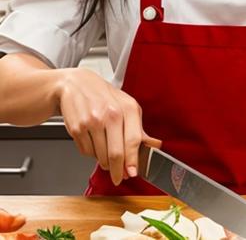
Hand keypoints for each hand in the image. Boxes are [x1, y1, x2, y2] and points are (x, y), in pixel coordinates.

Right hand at [56, 67, 160, 185]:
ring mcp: (92, 121)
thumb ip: (139, 128)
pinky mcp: (77, 128)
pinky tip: (92, 141)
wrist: (75, 84)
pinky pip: (86, 153)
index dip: (133, 161)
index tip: (132, 172)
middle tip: (118, 176)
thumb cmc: (103, 96)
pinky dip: (91, 153)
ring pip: (100, 157)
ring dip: (104, 161)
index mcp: (127, 108)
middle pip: (116, 154)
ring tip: (104, 149)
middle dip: (118, 171)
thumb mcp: (125, 105)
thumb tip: (154, 146)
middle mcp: (110, 114)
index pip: (133, 140)